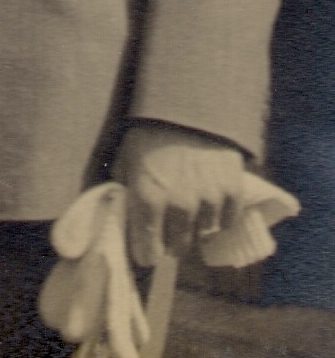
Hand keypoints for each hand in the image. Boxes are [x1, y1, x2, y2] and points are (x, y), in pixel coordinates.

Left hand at [114, 122, 244, 265]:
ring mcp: (208, 202)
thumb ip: (126, 189)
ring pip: (202, 235)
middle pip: (176, 249)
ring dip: (196, 224)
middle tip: (169, 221)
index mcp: (147, 198)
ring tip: (191, 201)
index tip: (147, 247)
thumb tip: (125, 214)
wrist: (191, 104)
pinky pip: (226, 222)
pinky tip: (211, 198)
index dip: (146, 251)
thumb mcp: (127, 157)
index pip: (147, 252)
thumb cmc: (152, 131)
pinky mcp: (232, 194)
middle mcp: (178, 206)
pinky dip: (220, 215)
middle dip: (171, 238)